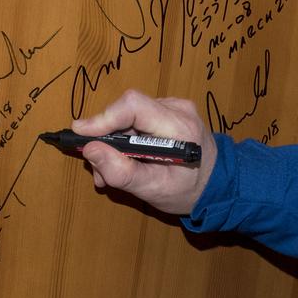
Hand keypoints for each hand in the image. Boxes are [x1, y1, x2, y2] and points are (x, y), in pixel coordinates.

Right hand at [71, 90, 217, 215]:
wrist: (216, 185)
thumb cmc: (189, 191)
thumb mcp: (154, 190)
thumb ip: (122, 172)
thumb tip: (90, 150)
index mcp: (180, 127)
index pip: (134, 106)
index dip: (103, 118)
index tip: (81, 134)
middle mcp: (178, 109)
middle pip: (127, 111)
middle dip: (105, 138)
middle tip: (97, 167)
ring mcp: (174, 107)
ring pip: (128, 116)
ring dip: (113, 142)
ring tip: (109, 171)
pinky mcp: (167, 111)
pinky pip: (136, 118)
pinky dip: (124, 139)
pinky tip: (124, 159)